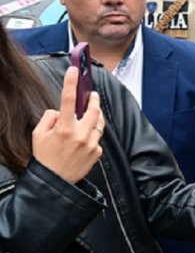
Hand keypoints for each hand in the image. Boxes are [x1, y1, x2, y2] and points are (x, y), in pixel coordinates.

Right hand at [32, 66, 104, 182]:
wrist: (55, 181)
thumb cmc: (45, 157)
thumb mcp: (38, 134)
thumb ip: (49, 117)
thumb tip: (61, 110)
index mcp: (63, 129)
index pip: (67, 100)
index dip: (71, 82)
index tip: (74, 70)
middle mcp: (80, 135)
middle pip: (93, 109)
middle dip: (93, 99)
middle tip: (92, 95)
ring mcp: (91, 144)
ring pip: (99, 123)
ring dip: (95, 115)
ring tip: (90, 113)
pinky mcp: (97, 152)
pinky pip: (98, 138)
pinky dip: (92, 135)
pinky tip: (85, 139)